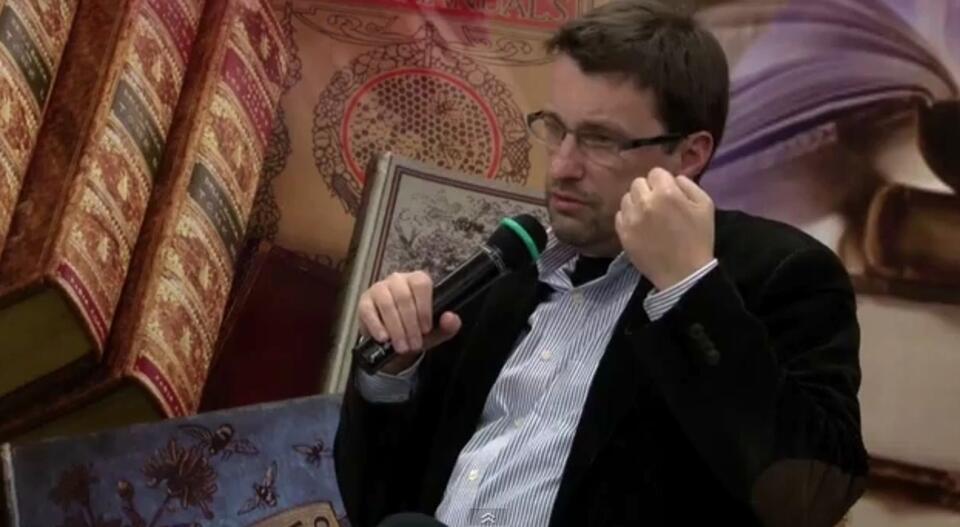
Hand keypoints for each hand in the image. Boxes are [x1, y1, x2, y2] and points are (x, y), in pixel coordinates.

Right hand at [357, 271, 461, 372]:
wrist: (391, 341)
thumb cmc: (415, 329)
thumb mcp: (434, 331)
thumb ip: (448, 325)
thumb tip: (451, 318)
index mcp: (417, 280)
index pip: (421, 284)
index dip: (424, 308)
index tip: (426, 329)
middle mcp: (397, 280)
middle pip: (404, 296)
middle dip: (410, 324)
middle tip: (414, 344)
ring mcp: (379, 289)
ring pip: (387, 304)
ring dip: (396, 328)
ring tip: (401, 346)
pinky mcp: (364, 302)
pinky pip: (369, 311)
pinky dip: (377, 326)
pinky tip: (384, 338)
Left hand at [615, 167, 714, 290]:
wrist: (683, 273)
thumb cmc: (698, 238)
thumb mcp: (705, 205)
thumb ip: (689, 185)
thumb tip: (674, 178)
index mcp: (666, 193)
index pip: (656, 173)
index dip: (664, 182)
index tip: (669, 193)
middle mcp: (644, 202)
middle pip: (638, 183)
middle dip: (648, 190)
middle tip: (658, 204)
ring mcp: (631, 218)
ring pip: (626, 198)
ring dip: (636, 203)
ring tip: (648, 216)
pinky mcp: (622, 233)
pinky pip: (620, 215)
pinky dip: (628, 217)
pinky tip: (640, 226)